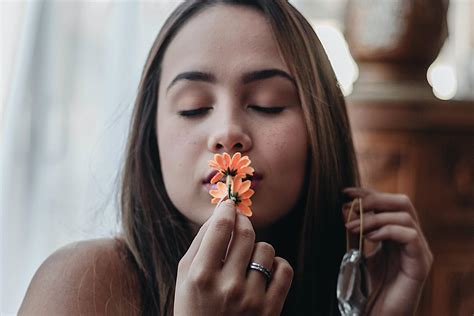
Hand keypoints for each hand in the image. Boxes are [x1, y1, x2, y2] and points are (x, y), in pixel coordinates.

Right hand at [174, 200, 293, 315]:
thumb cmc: (194, 307)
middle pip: (246, 234)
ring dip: (257, 248)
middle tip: (240, 225)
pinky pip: (285, 268)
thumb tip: (220, 213)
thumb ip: (200, 242)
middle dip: (243, 223)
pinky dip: (277, 264)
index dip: (227, 210)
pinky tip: (265, 271)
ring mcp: (251, 299)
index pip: (220, 228)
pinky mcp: (271, 309)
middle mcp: (227, 286)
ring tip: (247, 261)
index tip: (230, 204)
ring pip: (266, 249)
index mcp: (200, 276)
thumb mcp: (184, 276)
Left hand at [343, 187, 432, 315]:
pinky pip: (410, 235)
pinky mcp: (421, 264)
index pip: (389, 202)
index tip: (345, 192)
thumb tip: (344, 207)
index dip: (368, 193)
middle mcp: (411, 238)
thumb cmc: (366, 287)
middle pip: (402, 202)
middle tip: (352, 205)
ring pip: (405, 216)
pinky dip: (387, 231)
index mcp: (396, 233)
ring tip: (351, 227)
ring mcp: (419, 250)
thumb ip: (354, 231)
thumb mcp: (357, 252)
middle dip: (374, 199)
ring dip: (374, 217)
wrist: (377, 315)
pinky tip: (368, 238)